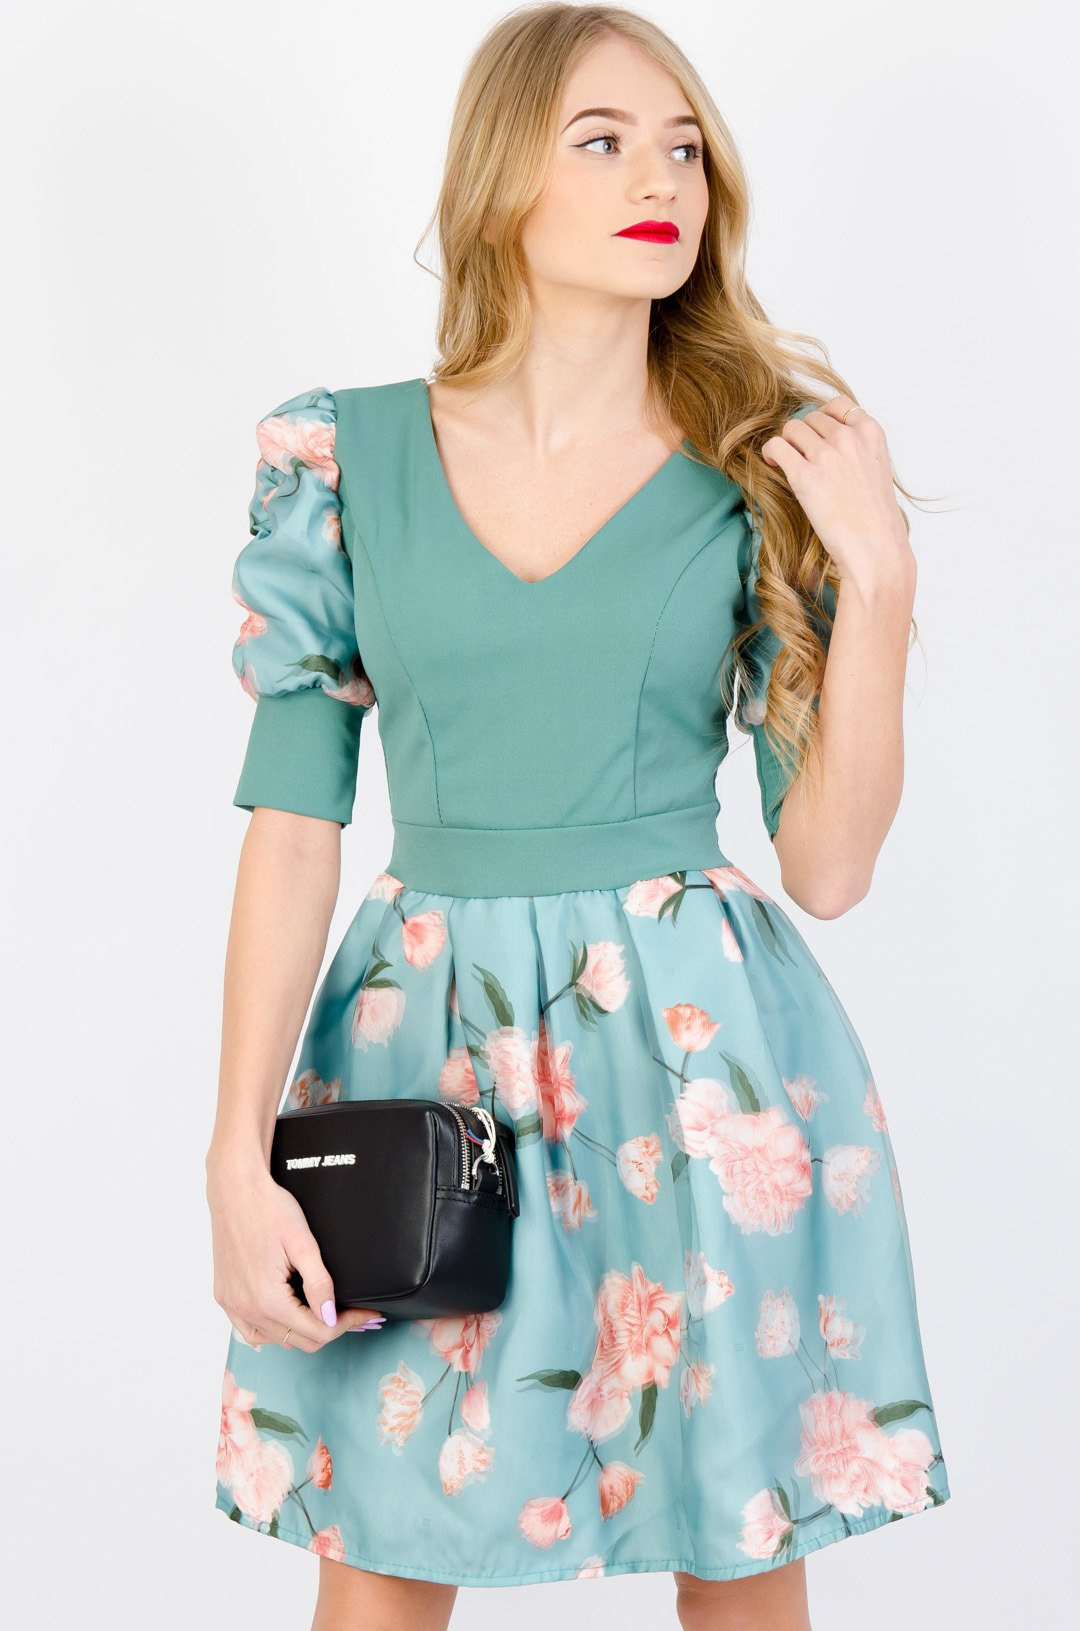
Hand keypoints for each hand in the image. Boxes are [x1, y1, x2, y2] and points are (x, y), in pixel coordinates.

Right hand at [206, 1162, 383, 1351]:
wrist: (235, 1189)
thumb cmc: (269, 1208)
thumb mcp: (303, 1243)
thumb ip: (319, 1283)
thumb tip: (331, 1317)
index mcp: (267, 1300)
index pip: (317, 1332)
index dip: (347, 1324)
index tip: (366, 1313)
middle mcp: (246, 1309)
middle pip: (298, 1341)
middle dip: (329, 1329)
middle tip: (351, 1312)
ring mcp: (232, 1305)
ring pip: (275, 1340)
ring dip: (301, 1332)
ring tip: (323, 1312)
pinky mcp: (224, 1296)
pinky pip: (251, 1330)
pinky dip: (273, 1330)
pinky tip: (287, 1316)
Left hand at [761, 396, 914, 591]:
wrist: (876, 548)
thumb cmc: (876, 519)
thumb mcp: (876, 470)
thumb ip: (857, 449)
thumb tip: (825, 440)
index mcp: (871, 433)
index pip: (838, 405)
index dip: (823, 418)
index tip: (817, 436)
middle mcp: (848, 438)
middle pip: (810, 418)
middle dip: (803, 436)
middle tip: (802, 458)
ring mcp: (826, 455)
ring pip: (791, 428)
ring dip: (786, 444)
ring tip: (787, 462)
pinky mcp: (804, 476)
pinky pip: (776, 446)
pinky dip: (770, 453)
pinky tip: (773, 465)